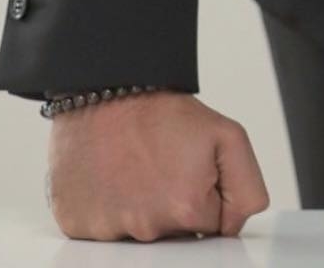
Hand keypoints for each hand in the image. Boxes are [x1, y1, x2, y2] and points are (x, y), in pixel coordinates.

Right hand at [45, 90, 269, 241]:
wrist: (108, 89)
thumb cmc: (160, 110)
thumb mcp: (228, 136)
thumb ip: (247, 189)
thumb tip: (235, 227)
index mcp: (186, 210)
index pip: (212, 227)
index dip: (207, 195)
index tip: (192, 171)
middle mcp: (145, 229)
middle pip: (175, 235)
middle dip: (175, 205)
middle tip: (163, 166)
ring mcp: (107, 231)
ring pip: (139, 234)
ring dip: (141, 207)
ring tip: (136, 168)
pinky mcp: (76, 226)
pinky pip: (102, 230)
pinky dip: (108, 208)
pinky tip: (112, 178)